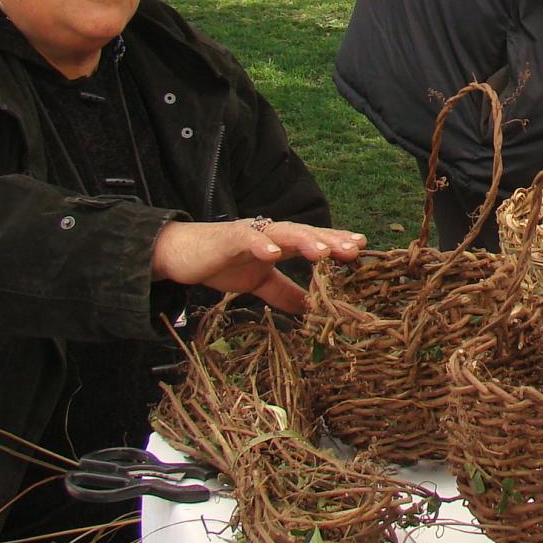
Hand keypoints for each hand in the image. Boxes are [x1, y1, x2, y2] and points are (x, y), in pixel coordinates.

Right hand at [151, 219, 365, 313]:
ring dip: (304, 240)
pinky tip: (272, 253)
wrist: (180, 254)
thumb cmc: (221, 263)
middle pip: (306, 234)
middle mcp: (270, 235)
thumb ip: (284, 292)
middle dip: (330, 240)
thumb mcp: (258, 283)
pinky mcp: (227, 238)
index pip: (314, 242)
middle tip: (354, 248)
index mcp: (280, 245)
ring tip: (323, 251)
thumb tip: (311, 309)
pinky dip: (259, 244)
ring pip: (282, 233)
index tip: (362, 248)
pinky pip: (245, 238)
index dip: (337, 244)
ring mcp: (250, 234)